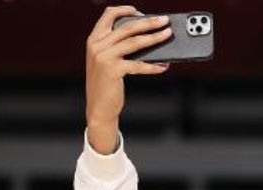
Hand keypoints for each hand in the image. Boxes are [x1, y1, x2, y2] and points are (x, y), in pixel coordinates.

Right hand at [85, 6, 171, 153]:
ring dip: (155, 38)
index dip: (125, 10)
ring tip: (168, 35)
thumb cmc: (106, 83)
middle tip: (165, 20)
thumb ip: (118, 47)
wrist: (98, 107)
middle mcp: (97, 45)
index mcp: (94, 39)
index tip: (141, 11)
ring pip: (135, 42)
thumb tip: (146, 37)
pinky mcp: (113, 70)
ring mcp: (104, 57)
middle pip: (127, 27)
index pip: (108, 15)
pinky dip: (154, 66)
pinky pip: (139, 64)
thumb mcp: (107, 61)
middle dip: (149, 22)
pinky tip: (164, 66)